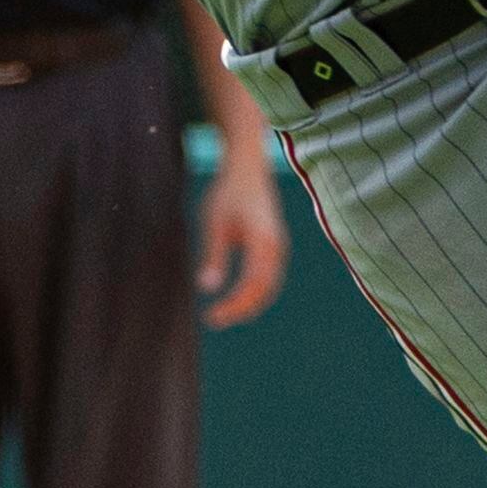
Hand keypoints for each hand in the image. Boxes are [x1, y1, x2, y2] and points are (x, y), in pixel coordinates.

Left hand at [196, 152, 288, 328]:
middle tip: (214, 319)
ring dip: (248, 304)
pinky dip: (254, 292)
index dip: (233, 305)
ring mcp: (278, 247)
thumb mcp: (214, 222)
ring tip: (223, 313)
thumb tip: (207, 288)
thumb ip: (213, 255)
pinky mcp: (274, 246)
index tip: (211, 316)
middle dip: (241, 310)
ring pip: (269, 287)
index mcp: (264, 242)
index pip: (252, 285)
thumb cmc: (228, 192)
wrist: (248, 168)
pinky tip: (236, 297)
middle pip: (264, 291)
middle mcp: (277, 248)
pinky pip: (269, 277)